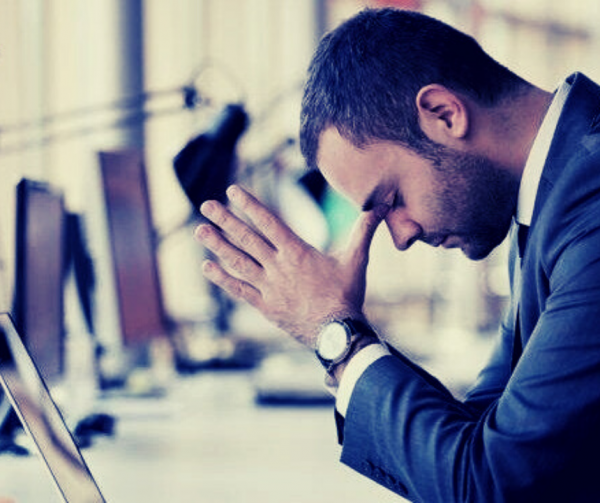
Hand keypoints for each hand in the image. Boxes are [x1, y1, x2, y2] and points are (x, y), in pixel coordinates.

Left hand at [195, 185, 387, 346]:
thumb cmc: (347, 295)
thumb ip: (364, 230)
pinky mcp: (265, 306)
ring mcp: (269, 286)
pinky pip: (239, 290)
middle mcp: (278, 266)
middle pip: (246, 238)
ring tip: (199, 231)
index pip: (268, 221)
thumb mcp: (356, 259)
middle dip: (225, 220)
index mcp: (297, 252)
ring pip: (238, 261)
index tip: (232, 191)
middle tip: (206, 205)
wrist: (338, 333)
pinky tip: (207, 268)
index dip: (249, 205)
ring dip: (217, 245)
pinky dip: (222, 279)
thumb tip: (382, 205)